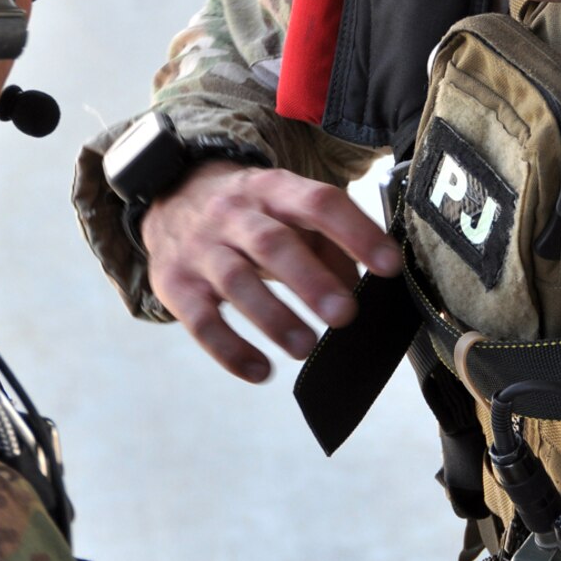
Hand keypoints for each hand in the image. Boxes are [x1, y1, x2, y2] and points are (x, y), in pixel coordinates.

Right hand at [140, 161, 400, 381]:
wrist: (171, 196)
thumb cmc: (251, 215)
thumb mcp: (289, 212)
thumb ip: (330, 246)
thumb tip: (360, 291)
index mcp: (273, 189)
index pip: (318, 202)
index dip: (356, 233)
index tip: (389, 267)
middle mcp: (234, 214)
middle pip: (270, 243)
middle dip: (310, 281)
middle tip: (345, 316)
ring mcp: (201, 248)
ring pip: (234, 281)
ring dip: (273, 318)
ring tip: (306, 347)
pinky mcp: (175, 283)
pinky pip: (200, 320)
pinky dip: (230, 350)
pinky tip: (261, 371)